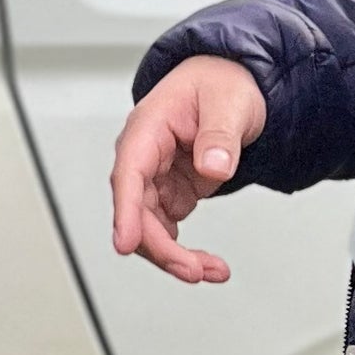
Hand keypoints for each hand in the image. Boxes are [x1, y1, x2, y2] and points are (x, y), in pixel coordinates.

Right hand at [110, 54, 267, 283]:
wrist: (230, 82)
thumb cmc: (220, 85)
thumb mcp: (228, 102)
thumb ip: (219, 135)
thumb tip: (213, 165)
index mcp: (148, 128)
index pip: (128, 173)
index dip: (125, 211)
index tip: (125, 242)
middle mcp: (144, 155)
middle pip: (136, 210)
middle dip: (161, 247)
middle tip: (194, 271)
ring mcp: (155, 176)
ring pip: (148, 226)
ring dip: (175, 255)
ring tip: (212, 271)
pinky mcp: (170, 190)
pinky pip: (166, 228)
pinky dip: (185, 250)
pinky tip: (207, 264)